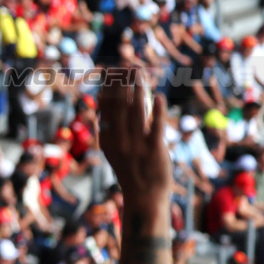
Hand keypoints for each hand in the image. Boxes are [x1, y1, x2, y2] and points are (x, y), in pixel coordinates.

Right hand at [97, 67, 169, 215]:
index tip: (110, 71)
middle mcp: (119, 140)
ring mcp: (137, 145)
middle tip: (124, 65)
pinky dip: (158, 109)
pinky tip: (158, 95)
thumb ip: (111, 129)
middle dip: (121, 83)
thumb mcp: (114, 151)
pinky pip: (156, 125)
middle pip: (119, 105)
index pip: (105, 108)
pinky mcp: (155, 149)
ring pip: (137, 111)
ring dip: (138, 89)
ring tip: (139, 73)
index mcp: (107, 139)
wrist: (144, 197)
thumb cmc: (131, 172)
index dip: (107, 88)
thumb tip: (106, 106)